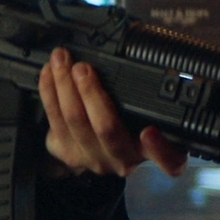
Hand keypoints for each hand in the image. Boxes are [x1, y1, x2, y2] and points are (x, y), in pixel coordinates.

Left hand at [38, 47, 187, 177]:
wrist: (98, 144)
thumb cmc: (126, 119)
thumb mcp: (147, 110)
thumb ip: (150, 96)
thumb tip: (148, 58)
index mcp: (151, 150)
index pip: (169, 161)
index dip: (161, 149)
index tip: (150, 132)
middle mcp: (122, 160)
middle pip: (106, 128)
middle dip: (90, 92)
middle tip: (83, 68)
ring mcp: (92, 159)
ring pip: (74, 121)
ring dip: (63, 85)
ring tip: (61, 60)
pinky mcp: (66, 153)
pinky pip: (53, 120)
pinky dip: (49, 92)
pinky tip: (49, 74)